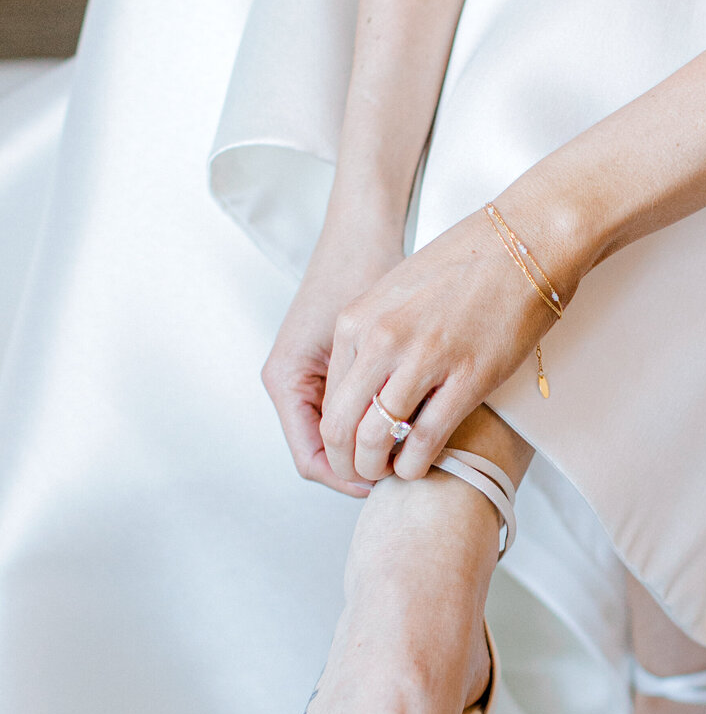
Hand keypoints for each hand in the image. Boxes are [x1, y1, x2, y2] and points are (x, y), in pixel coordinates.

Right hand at [261, 217, 409, 496]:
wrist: (364, 232)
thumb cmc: (362, 272)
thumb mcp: (367, 341)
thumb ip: (370, 396)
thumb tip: (387, 452)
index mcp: (285, 381)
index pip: (313, 460)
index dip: (351, 478)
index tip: (392, 480)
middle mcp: (289, 383)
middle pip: (325, 454)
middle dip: (363, 467)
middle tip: (407, 473)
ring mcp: (307, 376)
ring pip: (340, 437)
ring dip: (372, 447)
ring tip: (412, 453)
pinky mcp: (329, 367)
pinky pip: (348, 412)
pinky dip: (375, 422)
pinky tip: (409, 424)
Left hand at [318, 208, 566, 484]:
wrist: (525, 240)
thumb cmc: (467, 262)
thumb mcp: (397, 290)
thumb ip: (372, 334)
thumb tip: (364, 382)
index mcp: (357, 318)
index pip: (327, 397)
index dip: (334, 437)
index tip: (349, 450)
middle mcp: (381, 340)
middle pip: (342, 425)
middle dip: (347, 462)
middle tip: (362, 474)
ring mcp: (423, 359)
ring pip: (377, 438)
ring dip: (379, 467)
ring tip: (390, 473)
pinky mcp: (467, 377)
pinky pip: (424, 439)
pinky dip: (416, 463)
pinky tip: (419, 466)